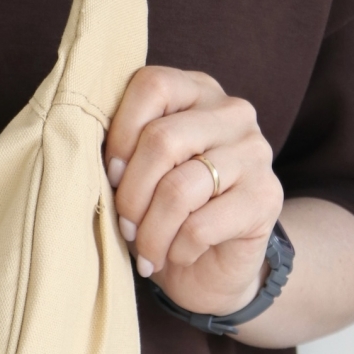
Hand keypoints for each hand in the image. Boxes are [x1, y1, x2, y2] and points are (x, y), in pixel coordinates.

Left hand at [104, 66, 283, 315]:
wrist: (211, 268)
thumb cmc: (162, 214)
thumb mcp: (135, 174)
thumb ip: (120, 152)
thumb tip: (87, 155)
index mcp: (195, 92)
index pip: (151, 86)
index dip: (119, 134)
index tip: (108, 176)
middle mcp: (232, 112)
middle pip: (161, 140)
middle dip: (130, 194)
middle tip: (124, 225)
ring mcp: (255, 152)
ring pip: (178, 189)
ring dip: (150, 231)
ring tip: (144, 251)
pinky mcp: (267, 198)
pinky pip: (200, 226)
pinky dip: (176, 249)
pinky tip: (175, 255)